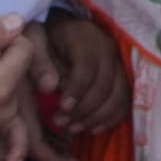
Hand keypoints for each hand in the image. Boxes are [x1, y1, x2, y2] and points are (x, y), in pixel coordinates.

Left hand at [42, 15, 128, 138]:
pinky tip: (92, 129)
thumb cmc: (47, 39)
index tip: (62, 107)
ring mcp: (119, 63)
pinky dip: (111, 118)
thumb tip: (49, 88)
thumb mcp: (34, 44)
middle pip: (106, 84)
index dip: (78, 90)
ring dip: (97, 117)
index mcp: (84, 38)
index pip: (88, 67)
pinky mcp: (123, 76)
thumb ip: (39, 64)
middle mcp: (107, 49)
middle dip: (84, 109)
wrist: (65, 31)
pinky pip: (125, 101)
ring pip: (119, 95)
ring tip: (73, 129)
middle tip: (61, 123)